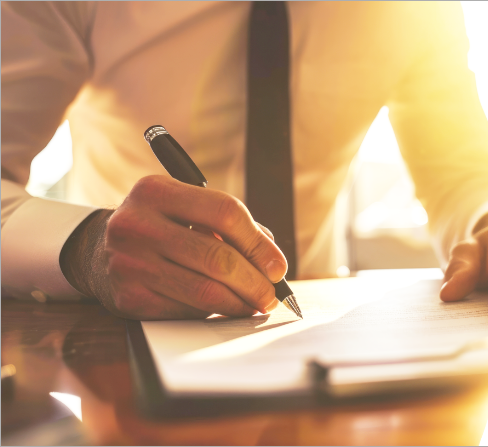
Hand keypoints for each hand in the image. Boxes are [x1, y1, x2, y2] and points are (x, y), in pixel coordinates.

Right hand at [60, 175, 286, 319]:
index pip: (224, 212)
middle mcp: (137, 224)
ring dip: (241, 303)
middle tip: (272, 295)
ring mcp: (130, 263)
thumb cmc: (159, 227)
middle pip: (218, 257)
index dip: (258, 243)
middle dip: (255, 281)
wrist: (97, 252)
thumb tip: (271, 261)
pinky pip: (187, 310)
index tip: (277, 266)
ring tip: (256, 304)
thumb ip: (227, 225)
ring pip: (205, 291)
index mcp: (155, 191)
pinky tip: (226, 308)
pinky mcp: (129, 298)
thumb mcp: (184, 208)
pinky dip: (215, 312)